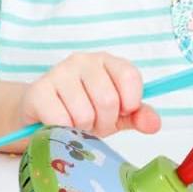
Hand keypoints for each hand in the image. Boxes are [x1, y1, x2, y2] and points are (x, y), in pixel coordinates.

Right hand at [19, 53, 161, 142]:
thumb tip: (154, 123)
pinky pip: (60, 120)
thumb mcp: (117, 114)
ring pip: (83, 114)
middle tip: (95, 123)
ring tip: (76, 123)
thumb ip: (138, 116)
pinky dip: (63, 130)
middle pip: (108, 100)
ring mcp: (58, 72)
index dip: (130, 102)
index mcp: (106, 61)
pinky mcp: (39, 90)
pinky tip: (58, 123)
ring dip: (82, 128)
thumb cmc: (85, 109)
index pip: (129, 76)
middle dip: (104, 122)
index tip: (122, 111)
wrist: (43, 112)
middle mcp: (82, 60)